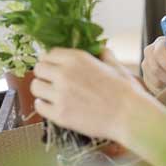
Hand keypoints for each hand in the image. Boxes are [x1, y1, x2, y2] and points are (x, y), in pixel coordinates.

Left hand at [31, 48, 146, 140]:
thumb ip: (104, 55)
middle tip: (52, 81)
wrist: (129, 116)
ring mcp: (60, 94)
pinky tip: (55, 106)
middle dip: (44, 74)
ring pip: (35, 87)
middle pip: (38, 68)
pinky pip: (39, 106)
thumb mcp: (116, 66)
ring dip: (42, 90)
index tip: (55, 67)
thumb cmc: (126, 91)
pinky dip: (45, 106)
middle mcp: (65, 74)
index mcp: (77, 59)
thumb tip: (101, 50)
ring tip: (53, 94)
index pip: (49, 54)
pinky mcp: (59, 114)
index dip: (52, 61)